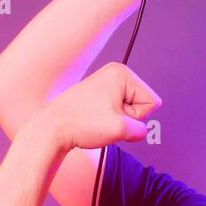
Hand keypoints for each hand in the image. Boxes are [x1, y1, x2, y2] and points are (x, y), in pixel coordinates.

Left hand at [33, 62, 161, 151]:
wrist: (53, 129)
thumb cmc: (80, 124)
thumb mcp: (121, 129)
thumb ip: (142, 130)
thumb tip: (142, 131)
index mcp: (122, 74)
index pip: (151, 102)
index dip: (136, 116)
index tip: (115, 116)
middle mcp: (115, 75)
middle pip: (141, 105)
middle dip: (127, 119)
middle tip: (106, 121)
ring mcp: (106, 85)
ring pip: (129, 112)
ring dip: (118, 122)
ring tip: (99, 122)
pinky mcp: (99, 96)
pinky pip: (118, 113)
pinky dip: (110, 122)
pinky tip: (95, 122)